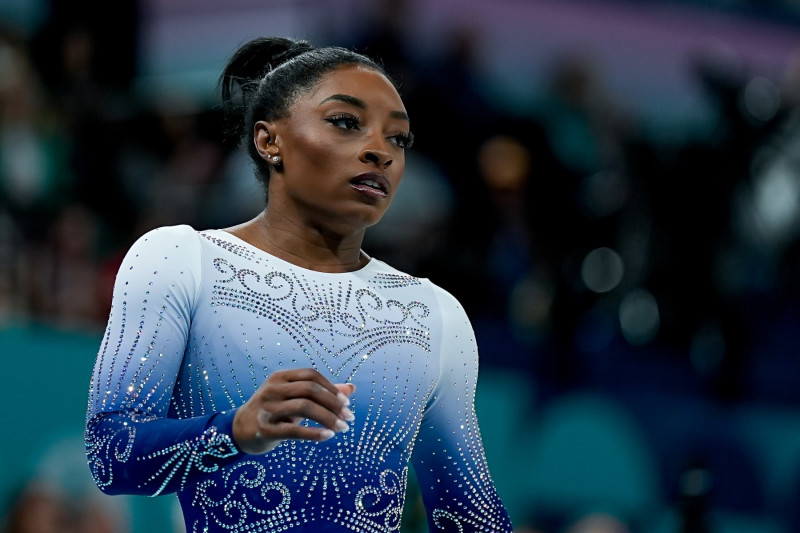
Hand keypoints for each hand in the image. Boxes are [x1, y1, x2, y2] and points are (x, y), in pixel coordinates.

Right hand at [232, 368, 355, 453]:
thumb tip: (351, 389)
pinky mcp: (264, 429)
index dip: (331, 388)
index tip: (346, 403)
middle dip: (334, 404)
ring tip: (342, 428)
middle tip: (349, 418)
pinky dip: (314, 433)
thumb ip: (322, 393)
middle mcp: (272, 389)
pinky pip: (293, 430)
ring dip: (328, 418)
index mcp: (280, 378)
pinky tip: (328, 436)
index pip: (311, 375)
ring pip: (304, 407)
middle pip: (310, 390)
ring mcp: (267, 408)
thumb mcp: (296, 398)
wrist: (240, 430)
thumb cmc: (275, 411)